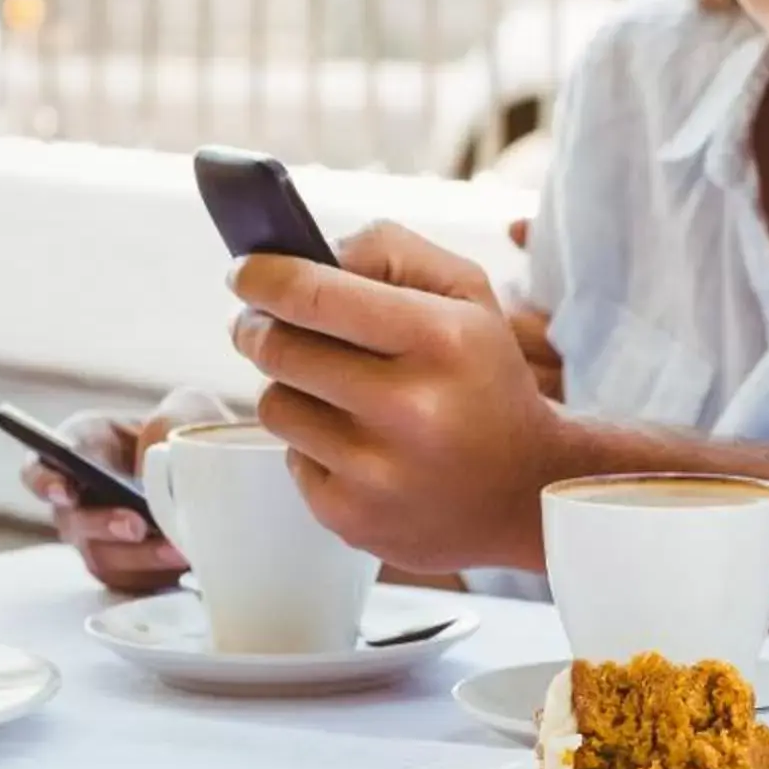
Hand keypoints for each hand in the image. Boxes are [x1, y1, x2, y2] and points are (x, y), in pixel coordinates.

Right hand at [21, 388, 228, 592]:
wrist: (222, 474)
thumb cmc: (194, 432)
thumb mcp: (191, 407)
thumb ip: (174, 415)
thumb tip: (157, 446)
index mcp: (86, 444)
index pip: (43, 464)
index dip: (45, 480)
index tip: (64, 491)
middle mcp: (81, 493)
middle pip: (71, 519)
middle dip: (101, 524)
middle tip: (135, 525)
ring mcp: (98, 533)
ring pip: (100, 555)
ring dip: (136, 556)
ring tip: (176, 549)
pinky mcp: (123, 564)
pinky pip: (127, 578)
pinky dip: (153, 573)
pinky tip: (183, 563)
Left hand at [228, 222, 561, 572]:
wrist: (523, 490)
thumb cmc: (486, 381)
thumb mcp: (468, 295)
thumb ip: (392, 252)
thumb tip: (309, 255)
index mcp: (441, 339)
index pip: (314, 295)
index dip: (262, 277)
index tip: (244, 271)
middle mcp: (408, 406)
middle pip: (278, 348)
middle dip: (262, 327)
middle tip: (268, 323)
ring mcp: (374, 469)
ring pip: (274, 404)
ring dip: (291, 388)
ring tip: (335, 391)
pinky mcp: (348, 516)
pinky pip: (289, 457)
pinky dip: (311, 444)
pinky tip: (357, 444)